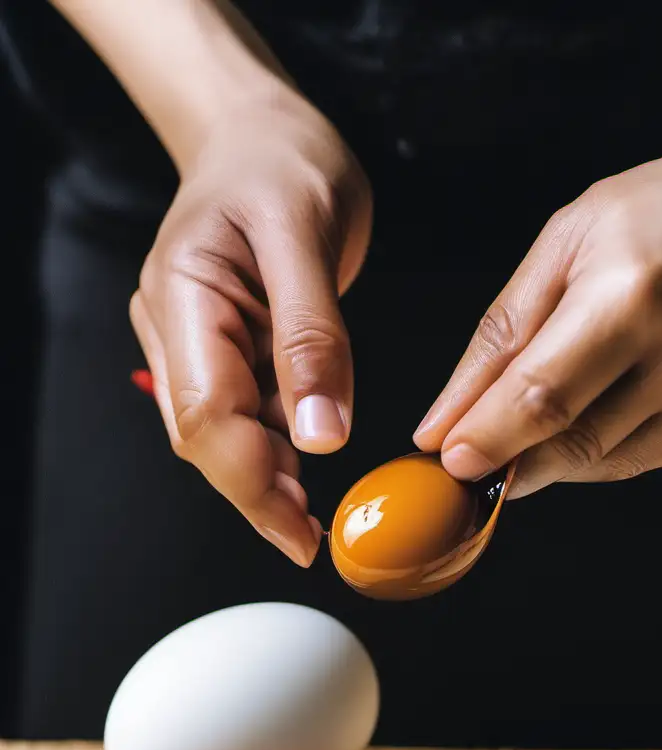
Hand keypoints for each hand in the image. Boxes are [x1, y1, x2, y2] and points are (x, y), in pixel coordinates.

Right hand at [131, 89, 371, 564]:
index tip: (298, 531)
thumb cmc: (280, 159)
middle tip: (313, 540)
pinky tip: (305, 464)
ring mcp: (192, 340)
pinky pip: (242, 410)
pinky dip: (274, 446)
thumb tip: (319, 435)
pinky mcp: (221, 346)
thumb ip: (311, 335)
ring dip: (266, 478)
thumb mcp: (306, 232)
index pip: (206, 413)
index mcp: (183, 295)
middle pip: (206, 437)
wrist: (257, 129)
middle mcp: (175, 327)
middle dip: (258, 494)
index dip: (250, 483)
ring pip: (222, 433)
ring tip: (316, 516)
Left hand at [414, 122, 661, 497]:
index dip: (481, 442)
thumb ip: (504, 330)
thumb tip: (444, 419)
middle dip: (508, 459)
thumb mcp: (576, 235)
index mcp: (630, 295)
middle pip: (567, 446)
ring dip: (553, 456)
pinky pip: (644, 458)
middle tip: (475, 457)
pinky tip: (605, 404)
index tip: (443, 459)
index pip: (536, 400)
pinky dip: (605, 446)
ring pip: (602, 464)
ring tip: (539, 418)